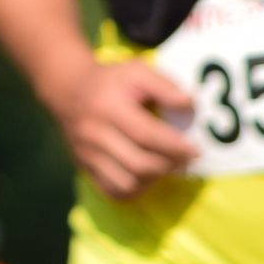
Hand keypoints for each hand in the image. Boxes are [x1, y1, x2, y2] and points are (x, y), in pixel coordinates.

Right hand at [51, 59, 197, 200]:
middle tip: (184, 158)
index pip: (145, 135)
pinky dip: (135, 189)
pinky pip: (114, 192)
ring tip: (164, 164)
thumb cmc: (110, 81)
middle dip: (170, 165)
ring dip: (154, 179)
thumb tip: (191, 106)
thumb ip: (166, 86)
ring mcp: (86, 153)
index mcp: (107, 107)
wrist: (68, 90)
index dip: (175, 146)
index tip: (196, 150)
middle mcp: (92, 133)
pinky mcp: (83, 167)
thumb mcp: (137, 71)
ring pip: (127, 184)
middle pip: (138, 164)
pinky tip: (145, 175)